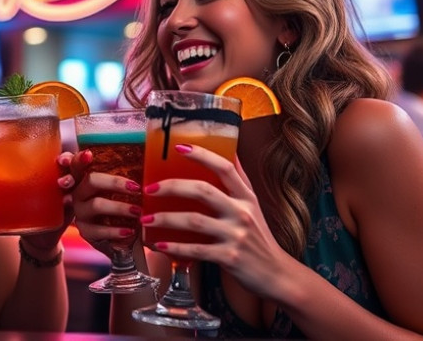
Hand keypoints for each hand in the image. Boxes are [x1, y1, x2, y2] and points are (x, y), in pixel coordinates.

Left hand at [0, 153, 79, 251]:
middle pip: (75, 162)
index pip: (60, 152)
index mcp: (46, 168)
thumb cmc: (15, 212)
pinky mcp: (73, 209)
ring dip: (76, 176)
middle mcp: (62, 177)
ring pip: (81, 179)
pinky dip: (76, 200)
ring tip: (62, 184)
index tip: (58, 155)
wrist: (31, 238)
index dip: (63, 149)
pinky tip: (68, 202)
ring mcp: (70, 193)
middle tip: (61, 163)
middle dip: (74, 160)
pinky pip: (82, 202)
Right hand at [66, 149, 142, 258]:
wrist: (116, 236)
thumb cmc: (121, 206)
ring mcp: (80, 212)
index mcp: (86, 178)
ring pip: (97, 205)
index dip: (80, 158)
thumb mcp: (121, 191)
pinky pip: (99, 230)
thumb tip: (148, 157)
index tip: (89, 154)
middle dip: (115, 183)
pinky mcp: (85, 231)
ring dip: (120, 207)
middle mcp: (79, 193)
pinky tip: (130, 231)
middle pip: (91, 180)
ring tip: (138, 211)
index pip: (78, 164)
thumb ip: (126, 175)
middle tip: (137, 188)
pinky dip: (116, 230)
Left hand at [140, 144, 291, 297]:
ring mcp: (236, 235)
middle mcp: (242, 212)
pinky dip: (175, 247)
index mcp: (246, 197)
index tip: (179, 147)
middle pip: (203, 190)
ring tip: (146, 219)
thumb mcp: (253, 206)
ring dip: (165, 218)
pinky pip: (195, 249)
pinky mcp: (229, 257)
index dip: (202, 155)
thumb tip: (231, 151)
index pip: (225, 167)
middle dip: (172, 187)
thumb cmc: (259, 238)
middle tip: (149, 189)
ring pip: (194, 220)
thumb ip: (239, 182)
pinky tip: (159, 244)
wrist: (276, 274)